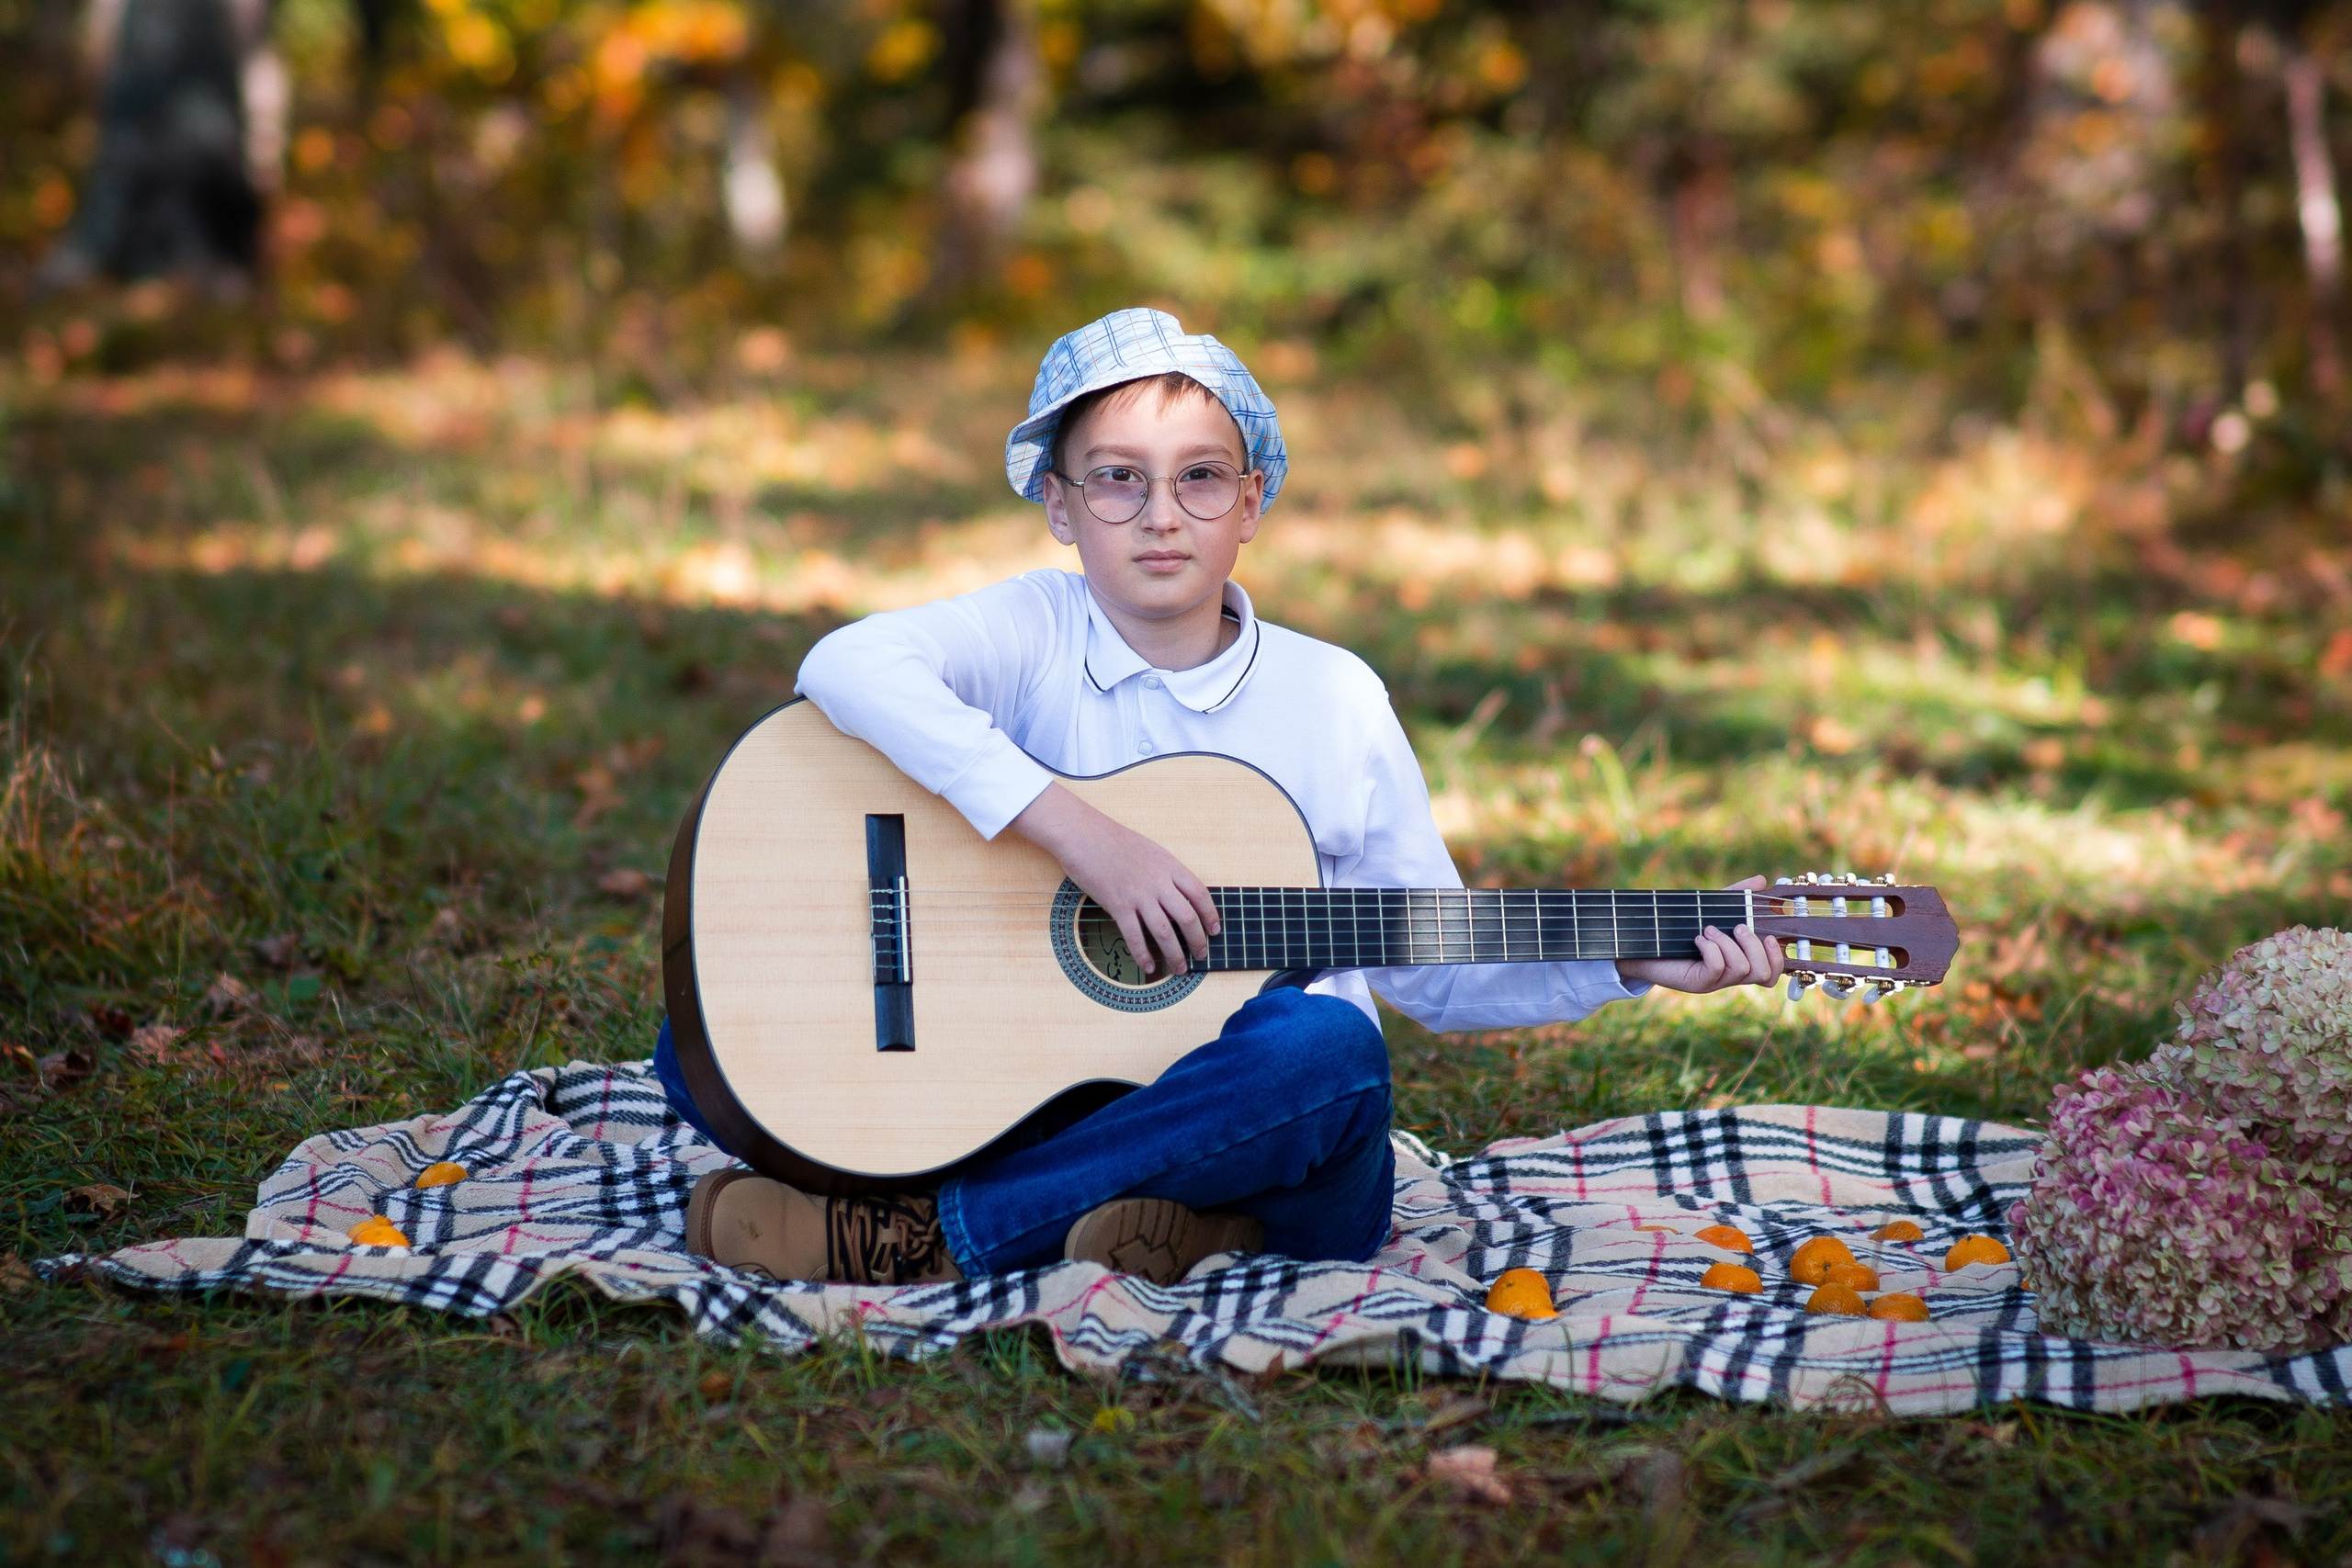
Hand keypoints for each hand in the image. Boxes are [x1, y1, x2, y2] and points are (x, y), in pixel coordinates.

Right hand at [1010, 783, 1218, 977]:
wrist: (1084, 835)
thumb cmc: (1114, 840)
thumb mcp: (1150, 851)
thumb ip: (1166, 872)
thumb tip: (1178, 895)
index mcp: (1169, 866)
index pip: (1200, 894)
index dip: (1210, 915)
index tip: (1214, 930)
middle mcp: (1158, 882)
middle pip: (1187, 917)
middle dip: (1197, 941)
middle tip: (1201, 955)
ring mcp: (1139, 895)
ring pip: (1165, 932)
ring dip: (1175, 954)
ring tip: (1180, 968)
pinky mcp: (1118, 905)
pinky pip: (1135, 936)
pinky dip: (1144, 955)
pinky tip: (1149, 966)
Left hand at [1615, 876, 1785, 994]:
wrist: (1645, 944)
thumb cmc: (1682, 928)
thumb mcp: (1713, 908)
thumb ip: (1738, 896)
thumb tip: (1762, 880)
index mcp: (1739, 962)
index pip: (1771, 973)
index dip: (1777, 957)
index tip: (1768, 936)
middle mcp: (1731, 976)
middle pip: (1763, 973)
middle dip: (1754, 946)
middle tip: (1737, 927)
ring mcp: (1715, 982)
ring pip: (1742, 969)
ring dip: (1728, 943)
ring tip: (1709, 929)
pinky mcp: (1698, 982)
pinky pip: (1717, 968)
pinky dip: (1712, 949)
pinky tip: (1698, 939)